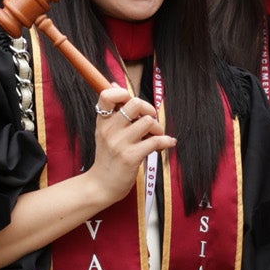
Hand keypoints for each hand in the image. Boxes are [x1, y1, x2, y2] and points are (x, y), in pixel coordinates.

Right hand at [86, 83, 174, 204]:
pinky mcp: (131, 157)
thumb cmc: (107, 158)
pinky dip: (166, 141)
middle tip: (150, 122)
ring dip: (158, 128)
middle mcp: (110, 130)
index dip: (123, 92)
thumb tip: (114, 84)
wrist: (101, 186)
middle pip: (135, 103)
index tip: (132, 103)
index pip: (107, 95)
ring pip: (148, 121)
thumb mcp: (103, 132)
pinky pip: (156, 141)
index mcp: (102, 121)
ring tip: (156, 136)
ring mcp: (120, 143)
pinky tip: (168, 144)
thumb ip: (112, 111)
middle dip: (149, 109)